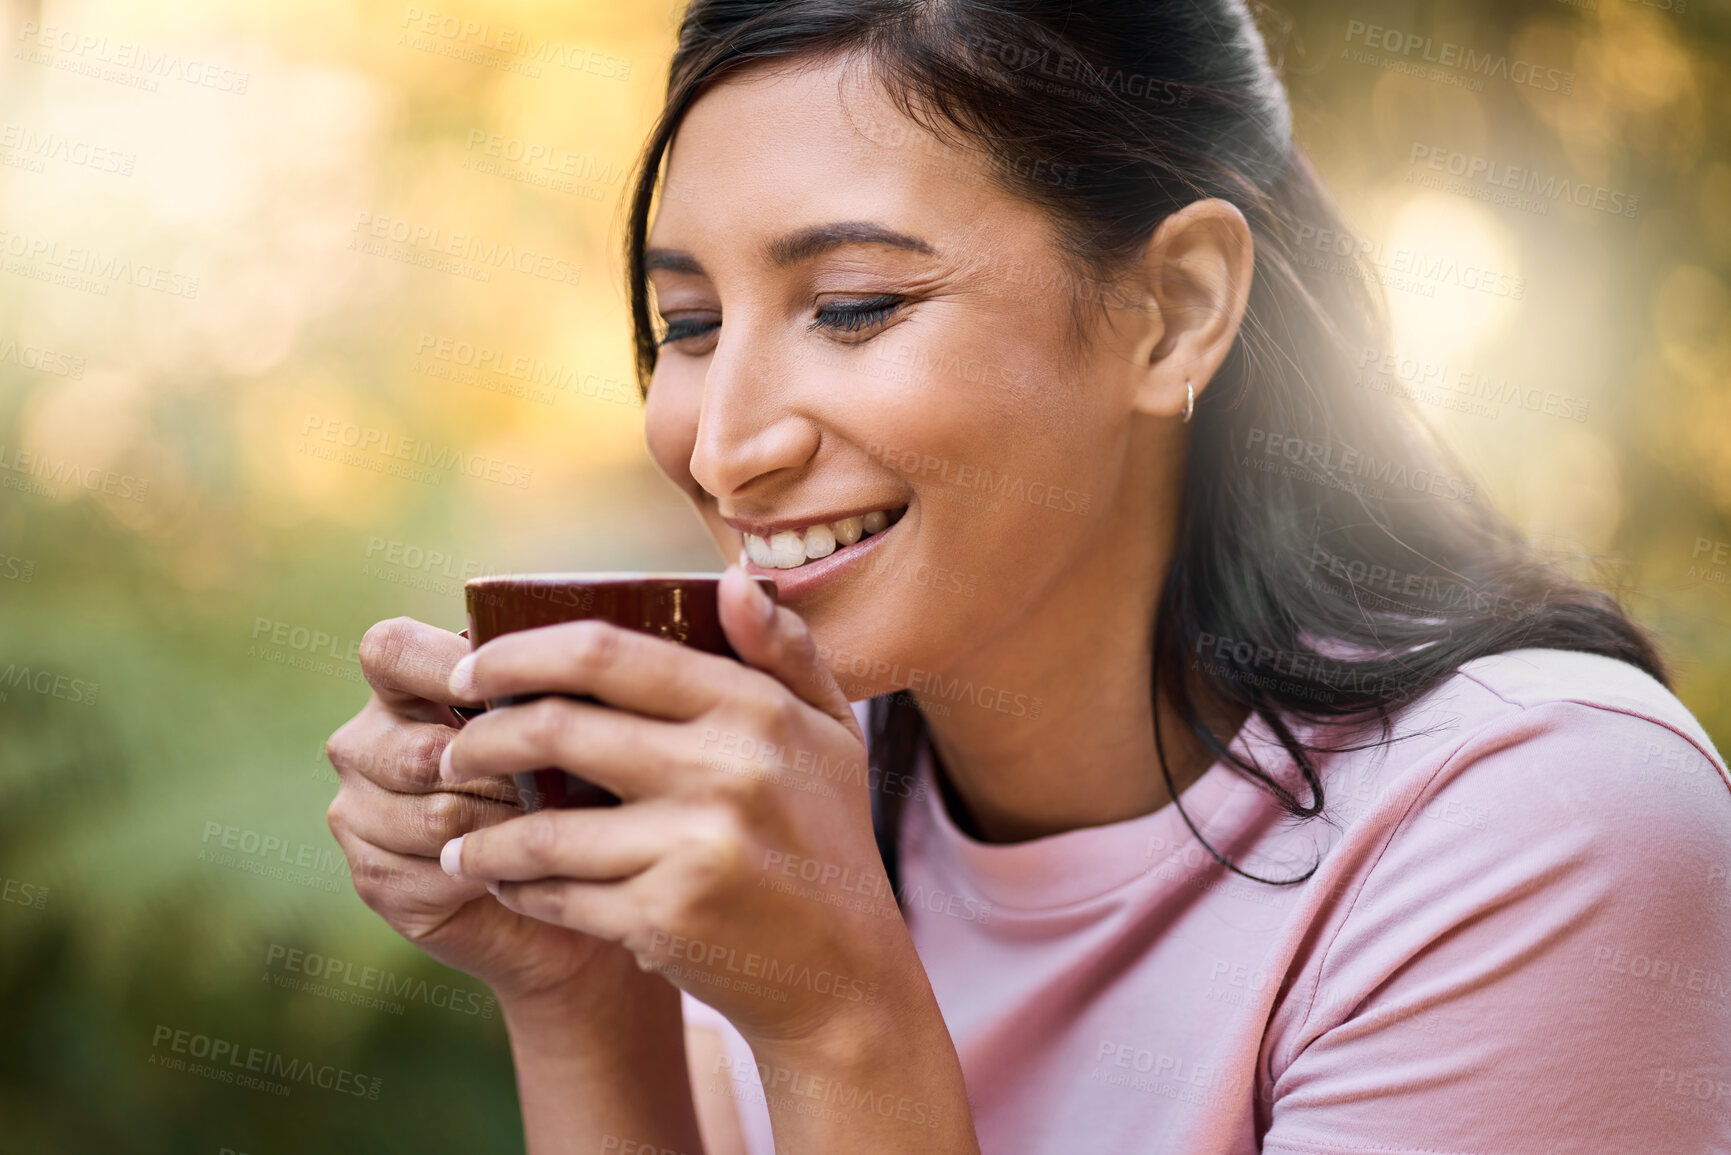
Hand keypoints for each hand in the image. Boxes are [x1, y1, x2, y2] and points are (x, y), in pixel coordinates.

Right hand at [324, 618, 623, 1005]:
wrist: (567, 878)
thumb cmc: (569, 775)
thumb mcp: (560, 715)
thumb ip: (545, 683)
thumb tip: (574, 665)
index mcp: (399, 684)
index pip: (391, 651)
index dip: (446, 667)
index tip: (508, 695)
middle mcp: (362, 744)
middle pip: (420, 751)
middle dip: (507, 772)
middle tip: (566, 783)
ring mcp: (357, 813)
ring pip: (435, 817)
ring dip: (510, 826)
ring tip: (557, 824)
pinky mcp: (375, 878)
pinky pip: (439, 872)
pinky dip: (497, 873)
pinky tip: (529, 869)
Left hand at [439, 566, 916, 1046]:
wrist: (846, 970)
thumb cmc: (828, 836)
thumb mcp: (830, 732)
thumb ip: (783, 650)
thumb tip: (734, 578)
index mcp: (754, 708)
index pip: (606, 652)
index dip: (518, 655)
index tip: (472, 671)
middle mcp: (724, 770)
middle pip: (556, 729)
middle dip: (480, 739)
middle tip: (452, 750)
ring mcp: (694, 846)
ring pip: (543, 828)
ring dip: (483, 834)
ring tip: (461, 837)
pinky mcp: (667, 917)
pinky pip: (559, 893)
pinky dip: (520, 888)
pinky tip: (509, 884)